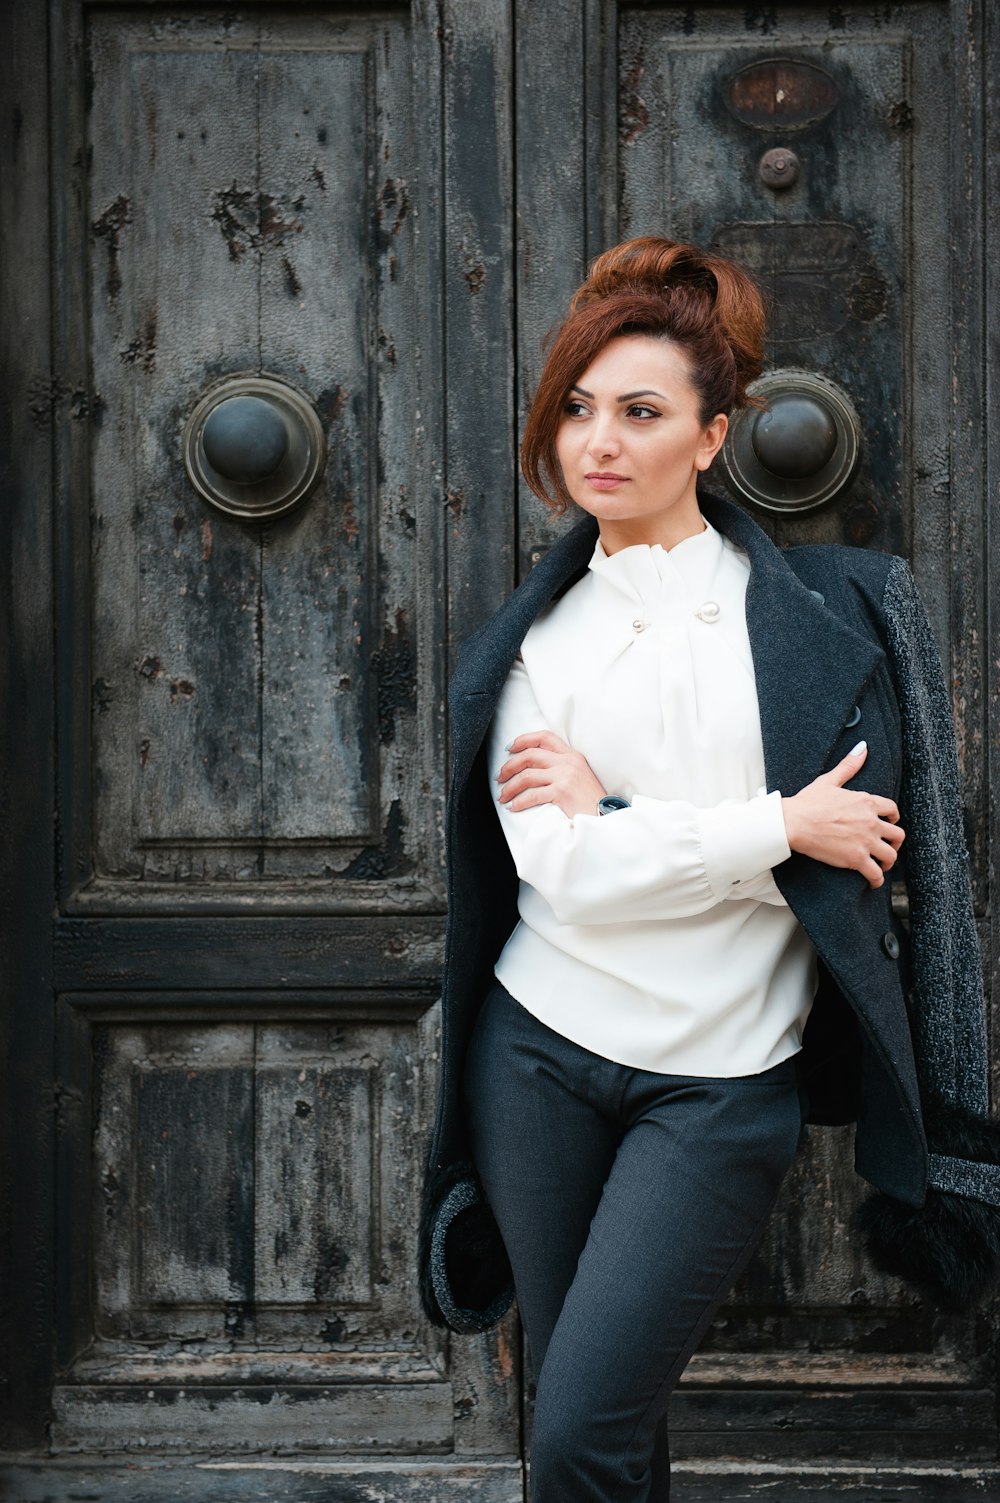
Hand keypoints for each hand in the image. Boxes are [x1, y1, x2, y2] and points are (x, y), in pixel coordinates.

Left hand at [497, 730, 606, 817]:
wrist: (605, 817)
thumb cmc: (590, 802)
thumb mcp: (579, 777)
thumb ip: (562, 768)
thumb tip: (534, 769)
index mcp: (572, 755)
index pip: (544, 737)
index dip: (523, 740)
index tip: (509, 748)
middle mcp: (569, 762)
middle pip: (530, 755)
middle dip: (510, 766)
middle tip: (500, 777)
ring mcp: (566, 776)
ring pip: (527, 775)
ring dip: (510, 787)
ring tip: (503, 796)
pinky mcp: (562, 792)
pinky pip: (532, 795)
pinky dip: (519, 802)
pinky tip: (513, 807)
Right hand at [781, 741, 904, 888]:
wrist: (793, 823)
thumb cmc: (807, 802)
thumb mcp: (830, 781)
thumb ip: (849, 766)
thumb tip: (863, 748)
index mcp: (866, 801)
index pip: (893, 810)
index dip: (893, 818)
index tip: (889, 824)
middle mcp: (871, 821)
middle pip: (898, 835)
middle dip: (895, 843)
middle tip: (888, 848)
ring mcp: (865, 841)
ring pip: (891, 855)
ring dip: (889, 862)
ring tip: (882, 866)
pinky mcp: (856, 859)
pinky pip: (876, 874)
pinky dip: (877, 880)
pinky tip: (872, 881)